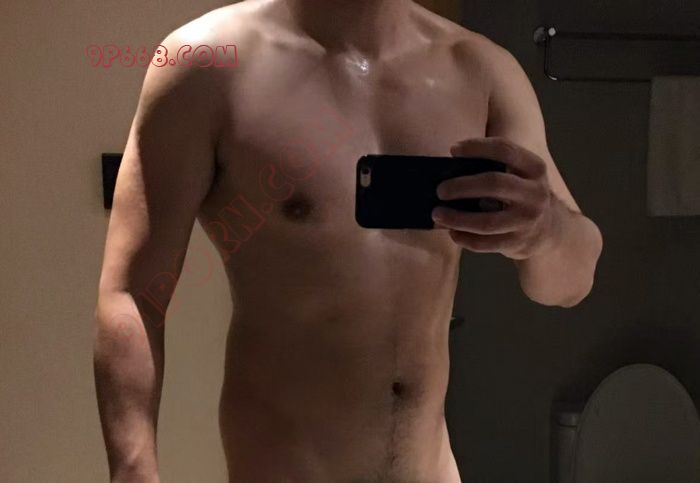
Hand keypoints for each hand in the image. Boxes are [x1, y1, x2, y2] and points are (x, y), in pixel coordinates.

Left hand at [432, 136, 557, 259]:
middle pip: (493, 184)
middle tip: (440, 190)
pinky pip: (484, 243)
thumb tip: (449, 170)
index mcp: (534, 169)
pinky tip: (452, 232)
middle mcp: (535, 194)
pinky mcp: (517, 243)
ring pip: (486, 221)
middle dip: (461, 186)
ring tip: (437, 213)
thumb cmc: (521, 196)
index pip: (505, 150)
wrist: (549, 231)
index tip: (453, 150)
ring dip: (456, 218)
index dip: (477, 147)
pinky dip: (464, 238)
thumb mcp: (520, 176)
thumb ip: (494, 168)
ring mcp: (527, 221)